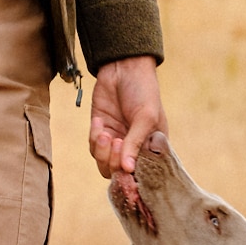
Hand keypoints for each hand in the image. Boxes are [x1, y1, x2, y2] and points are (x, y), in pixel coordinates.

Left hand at [88, 56, 163, 180]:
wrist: (123, 67)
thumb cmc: (143, 91)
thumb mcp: (145, 117)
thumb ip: (135, 143)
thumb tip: (127, 169)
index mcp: (152, 147)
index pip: (143, 174)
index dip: (133, 177)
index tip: (126, 170)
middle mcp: (134, 148)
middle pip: (119, 173)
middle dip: (114, 161)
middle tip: (118, 141)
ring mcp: (116, 140)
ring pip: (104, 163)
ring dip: (102, 151)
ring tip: (106, 133)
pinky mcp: (100, 131)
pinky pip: (93, 148)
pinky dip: (94, 138)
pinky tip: (100, 121)